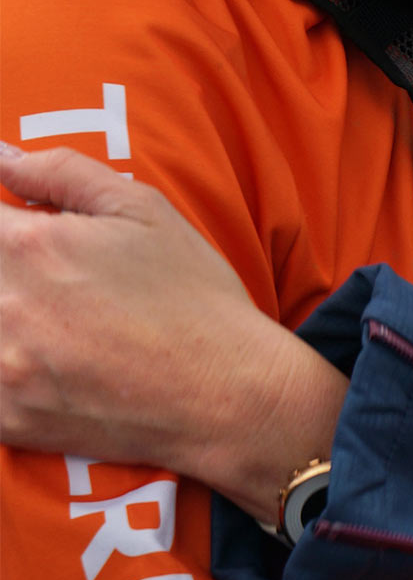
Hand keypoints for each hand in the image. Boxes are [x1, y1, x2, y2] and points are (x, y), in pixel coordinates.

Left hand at [0, 144, 346, 523]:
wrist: (223, 391)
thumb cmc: (190, 292)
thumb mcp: (140, 209)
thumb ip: (60, 172)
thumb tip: (2, 158)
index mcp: (33, 245)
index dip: (2, 221)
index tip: (19, 233)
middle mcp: (4, 305)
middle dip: (6, 261)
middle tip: (53, 272)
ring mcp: (1, 371)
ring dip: (5, 306)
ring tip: (53, 310)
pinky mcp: (7, 421)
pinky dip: (3, 361)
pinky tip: (39, 354)